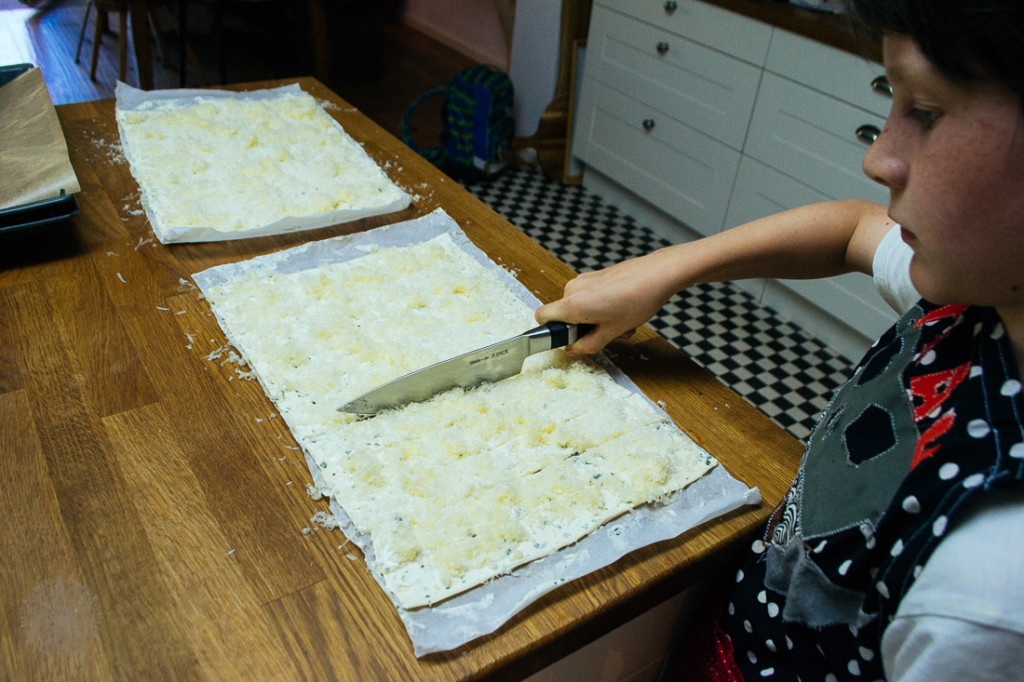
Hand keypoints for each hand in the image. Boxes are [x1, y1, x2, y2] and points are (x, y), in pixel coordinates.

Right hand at [535, 250, 681, 353]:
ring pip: (580, 309)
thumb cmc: (637, 300)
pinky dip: (602, 308)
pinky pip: (590, 298)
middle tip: (608, 333)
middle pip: (565, 317)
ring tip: (621, 322)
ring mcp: (584, 280)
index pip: (542, 318)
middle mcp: (573, 289)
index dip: (552, 333)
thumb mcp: (612, 332)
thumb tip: (572, 350)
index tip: (571, 340)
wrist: (658, 273)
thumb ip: (588, 344)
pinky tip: (623, 310)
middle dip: (584, 329)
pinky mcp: (595, 276)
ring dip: (597, 320)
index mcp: (572, 304)